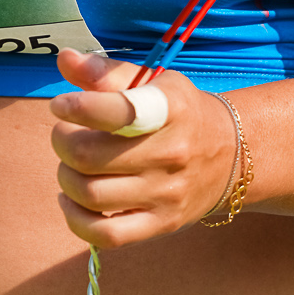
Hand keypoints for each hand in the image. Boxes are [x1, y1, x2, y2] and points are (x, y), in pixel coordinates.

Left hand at [49, 50, 242, 246]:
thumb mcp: (153, 82)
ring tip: (71, 165)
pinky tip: (71, 199)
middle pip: (89, 156)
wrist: (232, 156)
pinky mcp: (162, 225)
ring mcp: (167, 193)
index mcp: (169, 109)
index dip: (78, 107)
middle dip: (62, 143)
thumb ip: (105, 72)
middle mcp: (171, 152)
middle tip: (64, 134)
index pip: (118, 111)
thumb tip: (65, 59)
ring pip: (91, 195)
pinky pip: (106, 235)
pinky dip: (75, 219)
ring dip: (66, 178)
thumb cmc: (178, 114)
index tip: (61, 105)